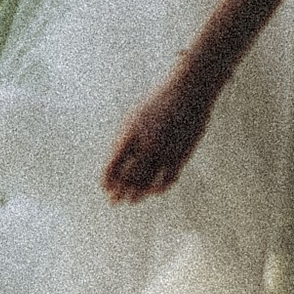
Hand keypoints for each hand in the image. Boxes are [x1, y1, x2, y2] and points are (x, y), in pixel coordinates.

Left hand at [103, 57, 220, 200]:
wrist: (188, 92)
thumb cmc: (159, 102)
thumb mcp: (137, 117)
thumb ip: (127, 139)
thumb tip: (117, 161)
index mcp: (131, 133)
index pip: (114, 163)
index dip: (108, 178)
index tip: (105, 187)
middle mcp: (146, 145)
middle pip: (129, 177)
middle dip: (119, 192)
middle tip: (114, 201)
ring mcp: (164, 151)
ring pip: (148, 182)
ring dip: (137, 194)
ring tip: (131, 201)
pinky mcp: (181, 155)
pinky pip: (168, 179)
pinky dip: (159, 188)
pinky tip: (154, 191)